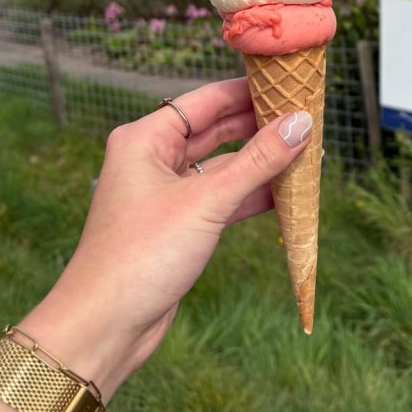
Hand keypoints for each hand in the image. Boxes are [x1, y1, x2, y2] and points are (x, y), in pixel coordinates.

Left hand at [19, 77, 312, 402]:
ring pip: (223, 166)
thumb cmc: (141, 256)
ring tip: (306, 152)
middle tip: (306, 119)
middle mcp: (153, 159)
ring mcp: (167, 192)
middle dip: (260, 126)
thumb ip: (257, 161)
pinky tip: (286, 193)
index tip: (290, 84)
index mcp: (146, 138)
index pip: (206, 100)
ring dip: (261, 163)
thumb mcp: (206, 202)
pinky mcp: (179, 223)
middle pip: (217, 130)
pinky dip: (252, 194)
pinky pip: (222, 197)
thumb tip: (301, 123)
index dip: (249, 91)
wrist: (105, 327)